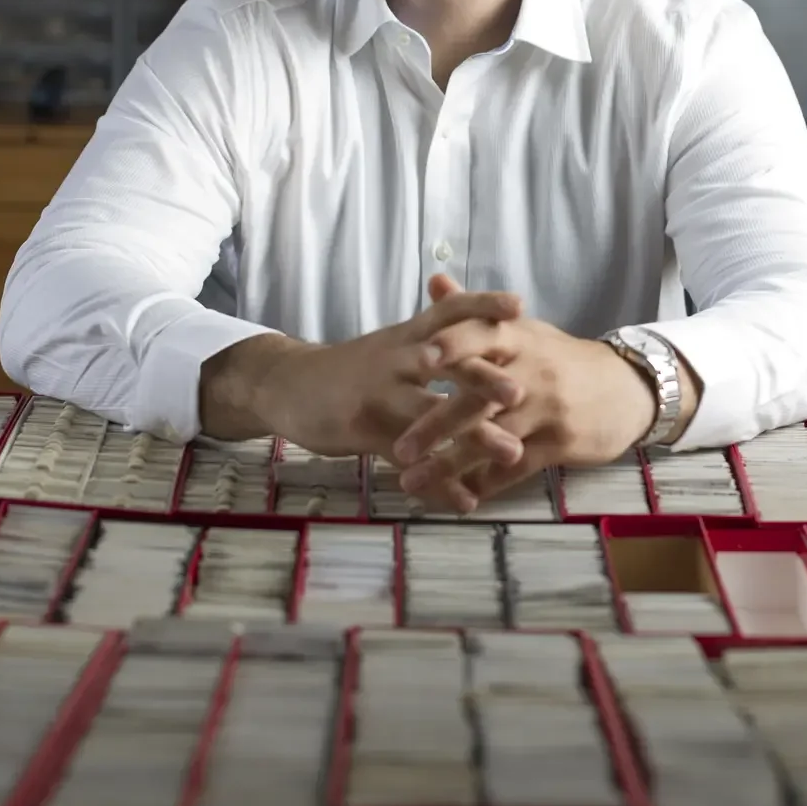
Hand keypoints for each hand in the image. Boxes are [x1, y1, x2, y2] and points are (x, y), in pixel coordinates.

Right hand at [199, 274, 530, 461]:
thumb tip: (489, 324)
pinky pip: (406, 457)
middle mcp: (396, 358)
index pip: (448, 310)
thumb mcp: (393, 344)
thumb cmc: (353, 367)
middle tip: (520, 392)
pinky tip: (466, 500)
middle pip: (444, 360)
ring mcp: (379, 394)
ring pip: (429, 412)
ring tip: (511, 452)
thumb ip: (435, 336)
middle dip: (483, 377)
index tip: (520, 305)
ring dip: (472, 435)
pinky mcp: (364, 430)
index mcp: (407, 335)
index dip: (482, 304)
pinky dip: (439, 481)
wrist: (286, 384)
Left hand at [391, 277, 655, 512]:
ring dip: (449, 464)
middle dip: (436, 424)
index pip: (484, 333)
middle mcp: (531, 372)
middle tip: (398, 447)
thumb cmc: (560, 359)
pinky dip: (485, 484)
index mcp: (518, 338)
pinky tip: (457, 498)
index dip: (454, 343)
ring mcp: (546, 409)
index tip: (420, 356)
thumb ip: (473, 312)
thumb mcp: (523, 331)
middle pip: (479, 398)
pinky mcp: (559, 443)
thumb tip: (434, 281)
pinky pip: (516, 468)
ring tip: (410, 483)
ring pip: (491, 440)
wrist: (627, 388)